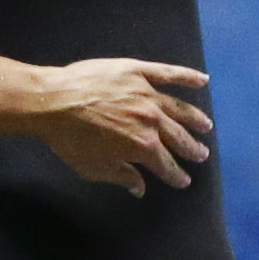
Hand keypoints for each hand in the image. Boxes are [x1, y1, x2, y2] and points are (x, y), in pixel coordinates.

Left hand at [34, 58, 209, 192]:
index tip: (183, 180)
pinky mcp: (138, 71)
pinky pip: (168, 73)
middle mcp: (152, 120)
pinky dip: (187, 76)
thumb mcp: (95, 168)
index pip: (166, 164)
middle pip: (178, 137)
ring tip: (205, 126)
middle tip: (201, 155)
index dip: (176, 175)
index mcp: (143, 146)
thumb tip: (140, 188)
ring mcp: (147, 93)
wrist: (52, 101)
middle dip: (191, 149)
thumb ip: (122, 177)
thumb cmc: (70, 139)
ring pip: (178, 108)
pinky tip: (202, 80)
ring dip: (194, 119)